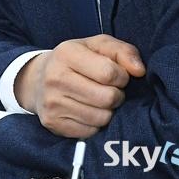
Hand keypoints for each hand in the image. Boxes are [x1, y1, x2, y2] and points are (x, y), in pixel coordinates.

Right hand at [15, 34, 145, 137]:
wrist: (38, 79)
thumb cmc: (76, 59)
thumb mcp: (97, 45)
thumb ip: (122, 51)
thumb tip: (140, 70)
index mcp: (66, 53)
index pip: (109, 72)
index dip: (122, 76)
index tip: (118, 75)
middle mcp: (55, 77)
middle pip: (107, 98)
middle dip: (116, 95)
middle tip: (110, 90)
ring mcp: (52, 102)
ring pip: (101, 117)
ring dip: (108, 111)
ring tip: (100, 100)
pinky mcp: (53, 123)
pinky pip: (90, 132)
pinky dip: (95, 124)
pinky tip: (88, 111)